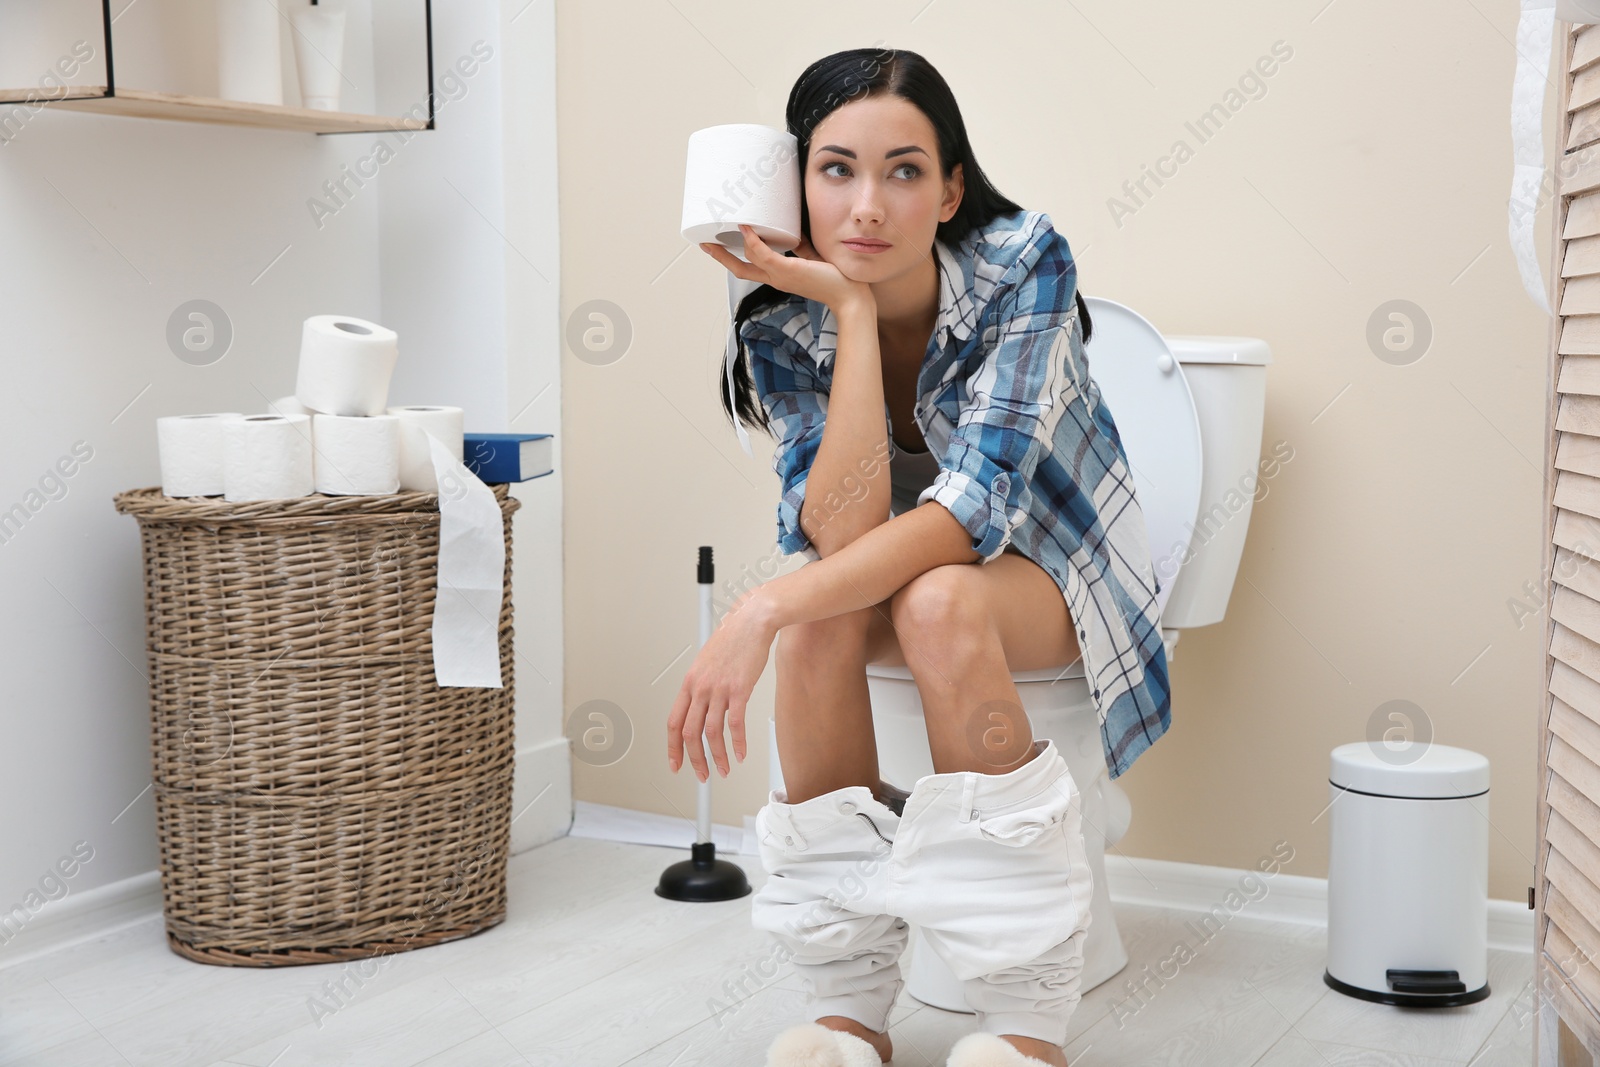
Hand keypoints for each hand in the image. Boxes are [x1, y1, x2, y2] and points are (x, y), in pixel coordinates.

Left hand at [667, 587, 778, 782]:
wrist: (751, 621)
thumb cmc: (733, 639)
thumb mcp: (707, 662)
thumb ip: (702, 685)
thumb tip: (702, 706)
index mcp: (689, 682)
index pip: (674, 722)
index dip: (673, 747)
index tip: (676, 763)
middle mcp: (700, 687)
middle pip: (690, 733)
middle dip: (694, 759)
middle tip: (701, 774)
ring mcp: (719, 689)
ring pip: (712, 733)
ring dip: (717, 756)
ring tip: (723, 769)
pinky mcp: (739, 689)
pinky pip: (735, 724)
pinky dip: (737, 743)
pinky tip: (740, 754)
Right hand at [700, 224, 873, 316]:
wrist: (850, 296)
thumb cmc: (836, 279)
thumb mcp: (813, 258)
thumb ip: (801, 247)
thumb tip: (795, 232)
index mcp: (779, 276)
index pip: (749, 269)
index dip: (732, 258)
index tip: (720, 247)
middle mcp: (775, 278)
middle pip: (739, 268)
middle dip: (720, 255)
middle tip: (704, 241)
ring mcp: (779, 276)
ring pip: (747, 260)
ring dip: (734, 242)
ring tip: (725, 223)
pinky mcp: (787, 270)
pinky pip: (762, 254)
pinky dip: (752, 240)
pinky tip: (746, 227)